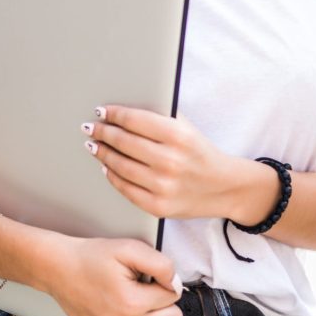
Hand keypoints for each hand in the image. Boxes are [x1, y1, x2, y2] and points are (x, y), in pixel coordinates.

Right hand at [44, 235, 182, 315]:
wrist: (60, 269)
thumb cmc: (92, 257)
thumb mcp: (128, 248)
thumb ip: (160, 264)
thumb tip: (175, 284)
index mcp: (133, 301)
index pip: (173, 296)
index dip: (166, 282)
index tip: (152, 276)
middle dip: (165, 303)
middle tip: (149, 290)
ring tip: (148, 313)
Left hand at [83, 105, 233, 219]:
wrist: (224, 187)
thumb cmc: (200, 152)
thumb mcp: (187, 128)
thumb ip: (160, 117)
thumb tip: (123, 109)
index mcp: (179, 136)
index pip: (135, 120)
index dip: (114, 114)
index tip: (101, 111)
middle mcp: (171, 161)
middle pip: (124, 142)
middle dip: (103, 132)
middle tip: (91, 127)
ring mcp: (164, 187)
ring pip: (120, 166)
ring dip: (102, 153)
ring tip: (94, 145)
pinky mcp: (159, 206)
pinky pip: (126, 189)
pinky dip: (112, 176)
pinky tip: (106, 166)